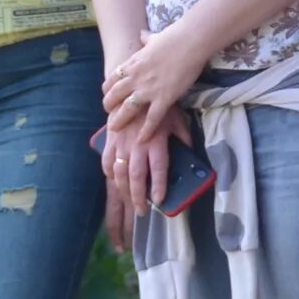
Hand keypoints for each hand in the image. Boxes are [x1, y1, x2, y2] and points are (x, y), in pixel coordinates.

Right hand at [96, 109, 187, 253]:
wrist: (135, 86)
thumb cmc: (159, 103)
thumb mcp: (177, 119)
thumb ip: (183, 137)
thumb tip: (191, 154)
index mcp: (156, 140)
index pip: (158, 168)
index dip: (158, 186)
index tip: (159, 201)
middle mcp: (137, 144)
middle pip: (136, 176)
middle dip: (138, 197)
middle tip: (143, 212)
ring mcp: (121, 143)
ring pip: (119, 173)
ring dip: (124, 191)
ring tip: (130, 203)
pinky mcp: (110, 139)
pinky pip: (107, 161)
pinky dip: (110, 173)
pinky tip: (114, 181)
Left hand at [102, 26, 204, 140]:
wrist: (189, 42)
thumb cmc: (174, 38)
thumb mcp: (154, 38)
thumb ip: (146, 39)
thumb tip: (142, 34)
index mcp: (133, 63)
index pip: (112, 79)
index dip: (108, 90)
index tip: (108, 96)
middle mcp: (136, 78)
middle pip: (114, 96)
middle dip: (109, 106)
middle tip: (109, 114)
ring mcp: (148, 89)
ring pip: (127, 109)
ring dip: (119, 120)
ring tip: (114, 129)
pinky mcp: (163, 98)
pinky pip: (152, 119)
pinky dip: (146, 130)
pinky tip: (141, 139)